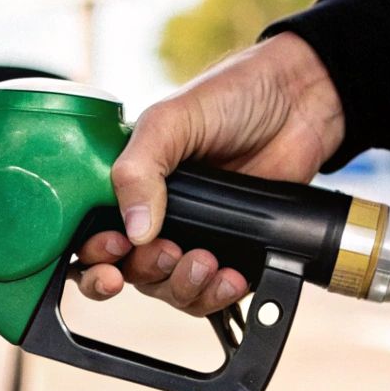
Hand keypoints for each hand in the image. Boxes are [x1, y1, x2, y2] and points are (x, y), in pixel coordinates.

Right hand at [75, 33, 344, 314]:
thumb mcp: (171, 121)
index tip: (114, 250)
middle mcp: (154, 214)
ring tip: (205, 261)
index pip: (91, 235)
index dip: (94, 256)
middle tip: (166, 252)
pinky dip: (216, 294)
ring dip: (182, 287)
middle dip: (143, 273)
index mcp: (127, 184)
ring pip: (168, 288)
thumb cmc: (230, 95)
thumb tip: (134, 231)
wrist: (299, 100)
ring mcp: (193, 234)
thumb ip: (139, 169)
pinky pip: (211, 293)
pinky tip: (230, 277)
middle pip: (129, 271)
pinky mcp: (231, 250)